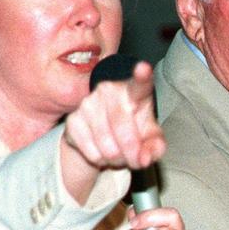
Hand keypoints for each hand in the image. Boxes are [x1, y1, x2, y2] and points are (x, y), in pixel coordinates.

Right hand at [61, 60, 165, 200]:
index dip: (142, 77)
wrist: (105, 136)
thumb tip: (145, 158)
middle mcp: (109, 91)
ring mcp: (88, 103)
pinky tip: (102, 153)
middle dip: (131, 153)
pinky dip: (100, 160)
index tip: (144, 69)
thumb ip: (156, 147)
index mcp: (134, 91)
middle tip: (135, 159)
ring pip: (106, 145)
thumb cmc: (134, 131)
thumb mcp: (151, 139)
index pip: (139, 84)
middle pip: (123, 129)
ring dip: (116, 160)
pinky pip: (91, 151)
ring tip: (119, 156)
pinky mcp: (73, 120)